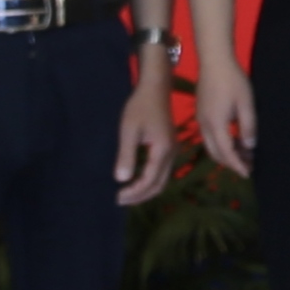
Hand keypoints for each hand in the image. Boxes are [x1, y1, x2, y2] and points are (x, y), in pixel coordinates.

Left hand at [114, 68, 182, 206]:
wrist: (156, 88)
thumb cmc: (140, 106)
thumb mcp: (129, 130)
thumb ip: (126, 154)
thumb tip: (121, 179)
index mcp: (162, 150)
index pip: (149, 180)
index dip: (134, 192)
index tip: (117, 196)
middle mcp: (171, 154)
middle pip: (159, 185)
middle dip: (140, 196)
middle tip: (120, 200)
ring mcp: (172, 151)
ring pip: (162, 180)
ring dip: (146, 190)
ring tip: (128, 194)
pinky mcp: (169, 147)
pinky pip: (162, 172)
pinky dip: (150, 181)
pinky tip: (137, 179)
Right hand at [197, 69, 258, 174]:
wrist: (214, 61)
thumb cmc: (233, 81)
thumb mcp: (246, 103)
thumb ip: (248, 127)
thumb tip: (250, 147)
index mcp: (216, 124)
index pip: (226, 152)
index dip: (237, 165)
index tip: (248, 173)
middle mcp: (205, 126)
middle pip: (216, 153)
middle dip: (231, 163)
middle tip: (248, 166)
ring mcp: (201, 120)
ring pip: (212, 146)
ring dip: (227, 153)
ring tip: (245, 154)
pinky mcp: (201, 114)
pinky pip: (210, 137)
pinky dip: (222, 144)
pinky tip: (235, 140)